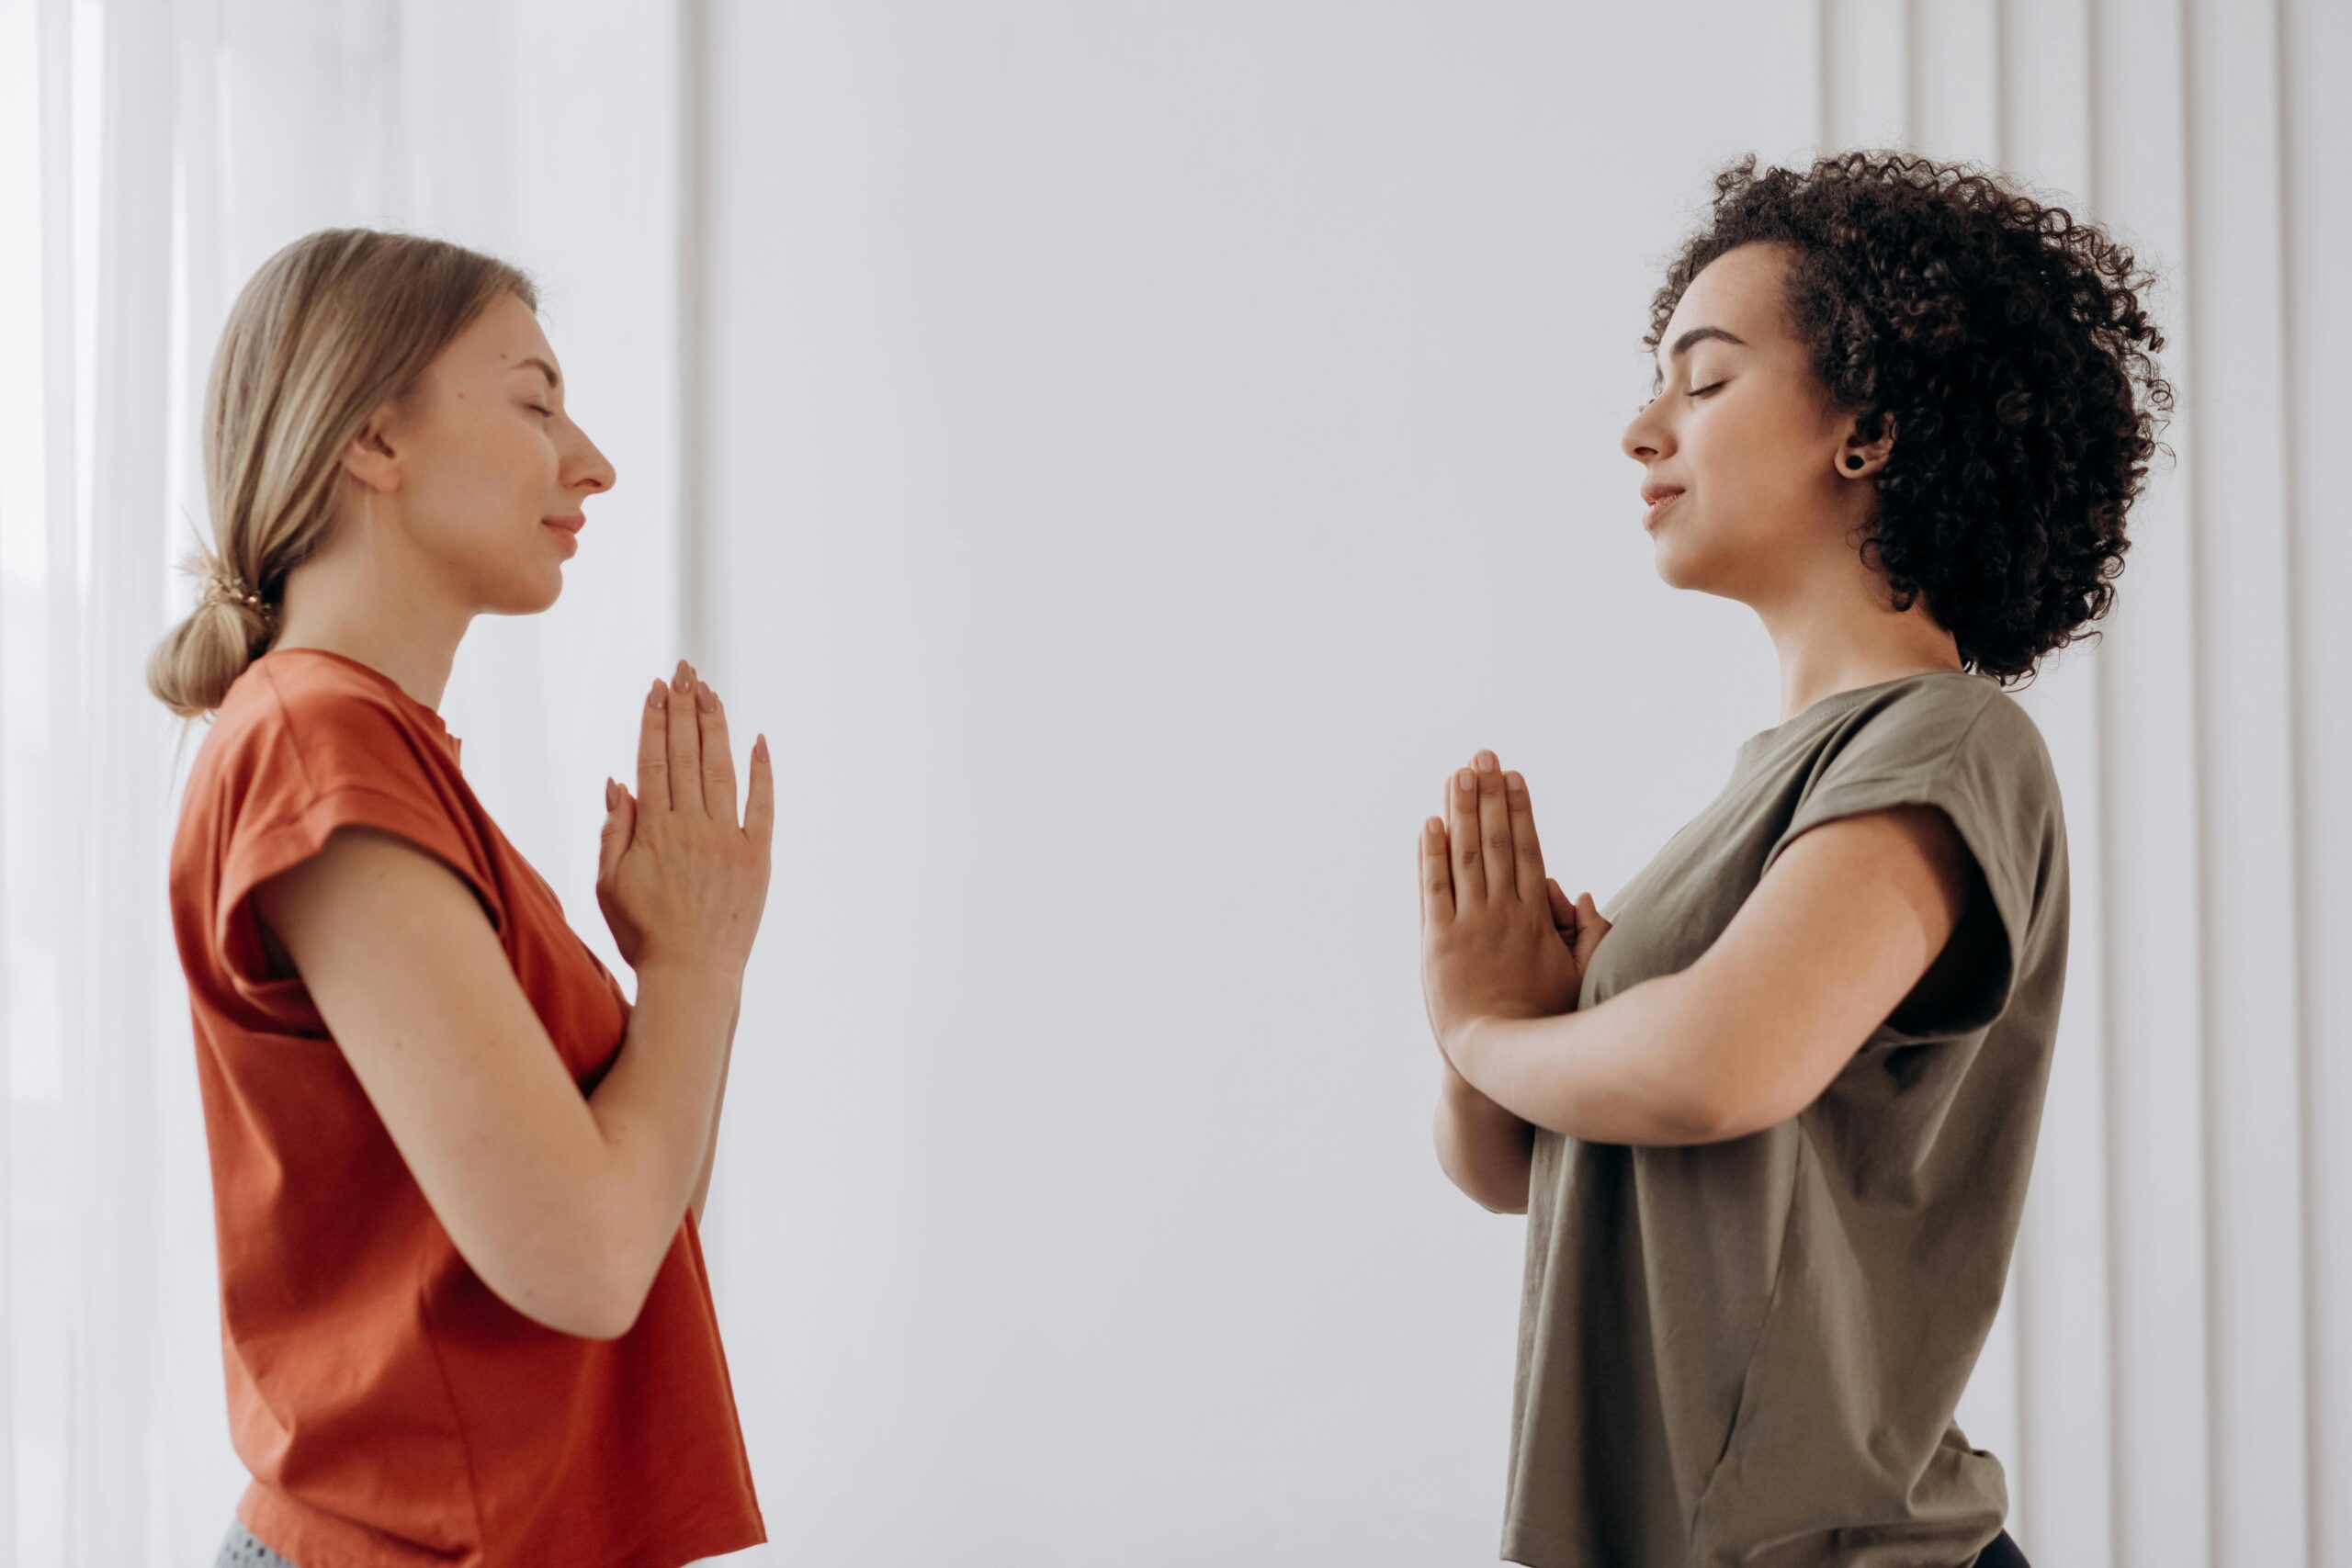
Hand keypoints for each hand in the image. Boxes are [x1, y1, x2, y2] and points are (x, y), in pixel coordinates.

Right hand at [596, 658, 773, 974]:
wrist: (691, 974)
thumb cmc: (643, 933)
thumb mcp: (610, 883)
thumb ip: (614, 830)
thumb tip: (617, 781)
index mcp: (653, 831)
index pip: (652, 760)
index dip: (654, 720)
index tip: (657, 688)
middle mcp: (691, 827)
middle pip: (685, 754)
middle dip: (684, 708)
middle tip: (685, 670)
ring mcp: (727, 840)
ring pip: (720, 770)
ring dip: (715, 727)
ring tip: (710, 691)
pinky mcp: (757, 857)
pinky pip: (762, 805)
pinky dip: (761, 772)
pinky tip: (758, 741)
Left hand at [1418, 751, 1610, 1059]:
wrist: (1500, 1060)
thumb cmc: (1546, 1023)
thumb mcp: (1581, 975)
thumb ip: (1588, 932)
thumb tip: (1578, 892)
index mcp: (1536, 918)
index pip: (1527, 849)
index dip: (1519, 809)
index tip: (1512, 777)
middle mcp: (1503, 913)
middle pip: (1495, 841)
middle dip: (1488, 795)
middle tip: (1481, 757)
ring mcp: (1469, 926)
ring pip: (1464, 856)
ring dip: (1460, 811)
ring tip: (1457, 775)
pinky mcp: (1437, 943)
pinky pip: (1433, 890)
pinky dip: (1430, 855)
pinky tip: (1429, 825)